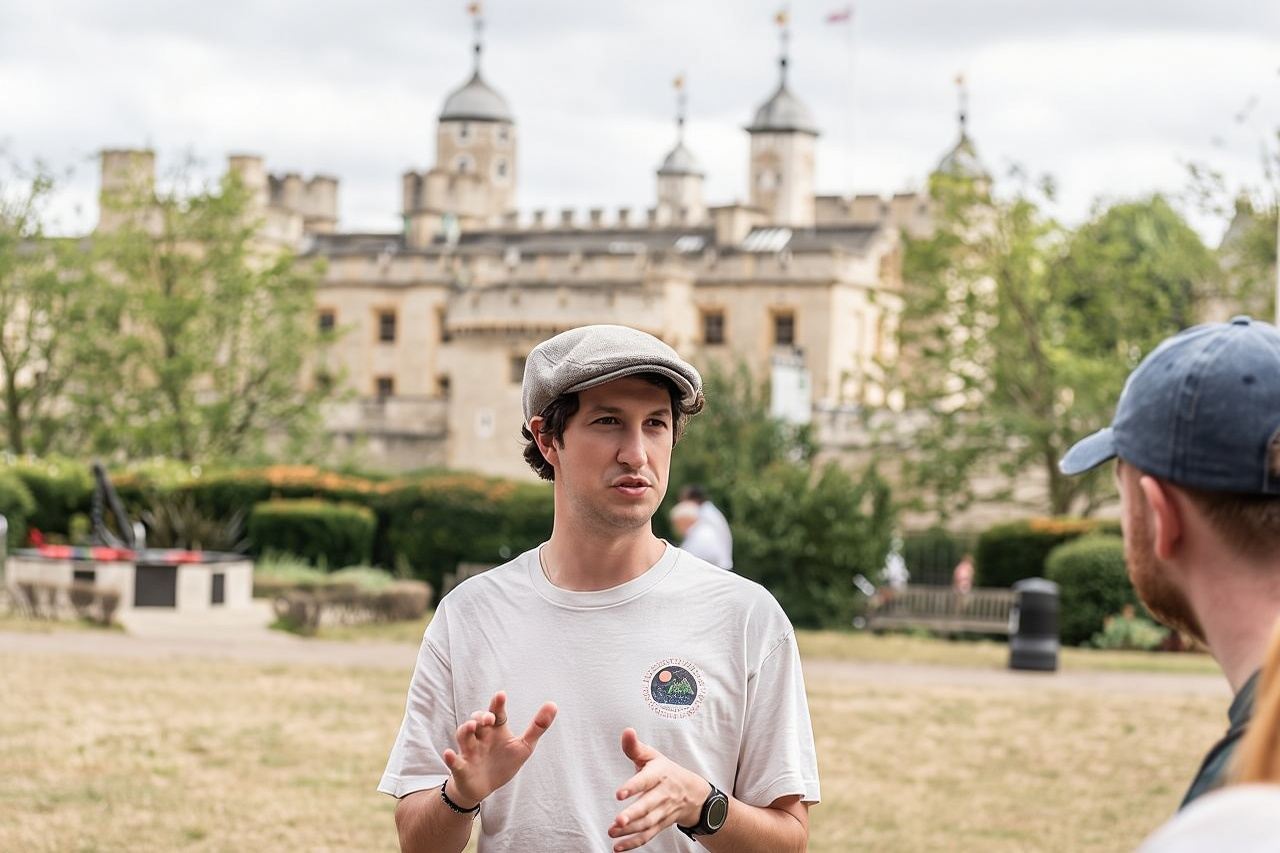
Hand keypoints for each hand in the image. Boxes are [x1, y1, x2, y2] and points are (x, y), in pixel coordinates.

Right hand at [442, 691, 556, 806]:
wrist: (485, 787)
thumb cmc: (503, 762)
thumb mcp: (524, 746)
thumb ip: (537, 726)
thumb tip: (554, 704)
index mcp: (496, 730)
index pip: (497, 714)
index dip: (497, 705)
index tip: (501, 695)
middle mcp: (481, 737)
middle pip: (477, 721)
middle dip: (481, 717)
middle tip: (488, 718)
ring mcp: (469, 751)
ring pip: (463, 736)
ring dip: (466, 730)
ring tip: (472, 726)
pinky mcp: (461, 767)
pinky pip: (454, 761)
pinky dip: (451, 758)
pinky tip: (449, 754)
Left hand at [608, 728, 709, 850]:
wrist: (693, 793)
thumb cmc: (665, 771)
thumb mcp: (652, 756)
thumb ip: (635, 747)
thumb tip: (626, 731)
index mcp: (659, 774)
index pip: (646, 780)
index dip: (633, 787)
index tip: (619, 794)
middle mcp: (663, 794)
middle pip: (648, 806)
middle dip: (634, 814)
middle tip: (618, 820)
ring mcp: (663, 811)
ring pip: (648, 823)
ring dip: (630, 830)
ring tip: (612, 831)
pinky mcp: (660, 824)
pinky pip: (648, 835)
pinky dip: (633, 842)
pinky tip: (618, 846)